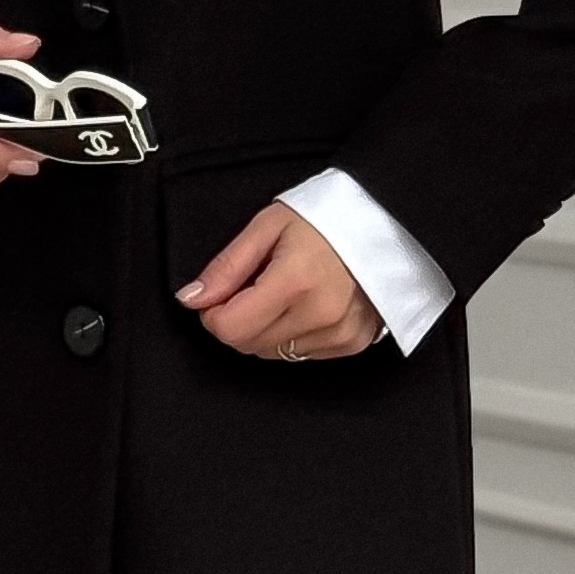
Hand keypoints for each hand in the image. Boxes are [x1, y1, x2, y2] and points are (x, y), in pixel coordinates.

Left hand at [174, 201, 385, 359]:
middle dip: (238, 320)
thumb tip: (191, 299)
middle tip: (254, 287)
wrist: (383, 222)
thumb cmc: (325, 218)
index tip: (220, 295)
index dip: (214, 314)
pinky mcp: (352, 343)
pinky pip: (302, 355)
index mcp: (295, 281)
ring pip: (273, 354)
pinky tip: (306, 305)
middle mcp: (320, 313)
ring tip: (286, 292)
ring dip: (266, 330)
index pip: (230, 328)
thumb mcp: (266, 227)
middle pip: (248, 345)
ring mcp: (339, 333)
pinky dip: (294, 335)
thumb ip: (226, 267)